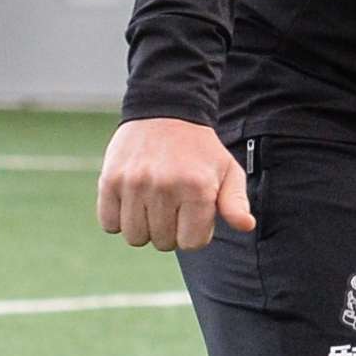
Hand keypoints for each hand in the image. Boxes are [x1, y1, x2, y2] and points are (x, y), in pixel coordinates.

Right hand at [96, 116, 253, 251]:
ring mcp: (134, 184)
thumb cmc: (200, 150)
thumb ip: (236, 202)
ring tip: (153, 205)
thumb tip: (246, 226)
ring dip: (145, 228)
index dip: (195, 233)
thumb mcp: (228, 171)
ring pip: (135, 237)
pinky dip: (119, 220)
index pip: (192, 243)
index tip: (194, 214)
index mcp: (197, 188)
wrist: (164, 112)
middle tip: (173, 206)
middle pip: (163, 243)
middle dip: (171, 231)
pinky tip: (132, 203)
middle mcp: (164, 187)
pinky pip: (109, 224)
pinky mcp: (109, 181)